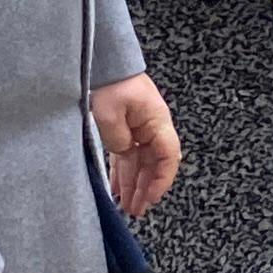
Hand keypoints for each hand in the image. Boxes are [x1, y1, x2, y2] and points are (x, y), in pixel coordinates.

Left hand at [91, 72, 179, 214]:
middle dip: (145, 189)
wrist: (104, 62)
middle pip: (154, 165)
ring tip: (127, 206)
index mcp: (157, 123)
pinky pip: (128, 156)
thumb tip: (124, 153)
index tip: (151, 198)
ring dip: (135, 184)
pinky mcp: (127, 129)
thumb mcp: (110, 114)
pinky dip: (123, 172)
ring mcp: (141, 129)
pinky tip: (117, 188)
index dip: (161, 180)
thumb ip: (118, 140)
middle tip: (135, 210)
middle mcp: (153, 128)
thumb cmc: (111, 83)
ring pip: (140, 163)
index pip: (168, 157)